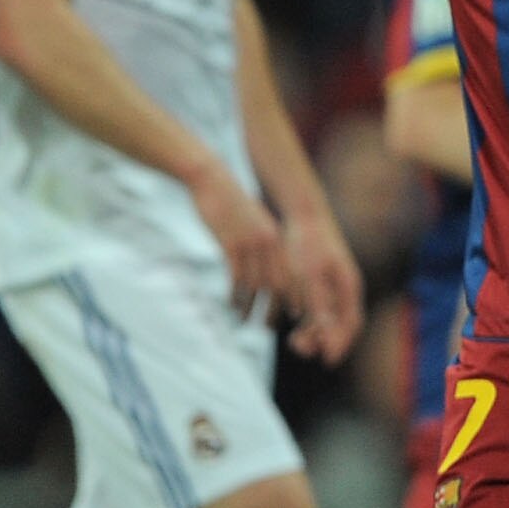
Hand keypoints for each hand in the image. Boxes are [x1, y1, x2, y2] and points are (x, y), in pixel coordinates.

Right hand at [189, 159, 286, 323]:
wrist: (212, 181)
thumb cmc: (231, 204)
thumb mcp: (254, 223)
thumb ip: (263, 243)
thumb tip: (266, 267)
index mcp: (277, 238)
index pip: (293, 274)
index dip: (296, 297)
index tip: (296, 316)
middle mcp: (269, 242)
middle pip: (278, 285)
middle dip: (275, 309)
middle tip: (268, 327)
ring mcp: (250, 244)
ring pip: (256, 286)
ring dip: (251, 308)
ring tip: (245, 321)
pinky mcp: (230, 244)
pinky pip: (236, 278)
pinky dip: (235, 296)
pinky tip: (232, 306)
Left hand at [280, 210, 364, 365]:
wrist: (303, 214)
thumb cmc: (308, 243)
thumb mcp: (311, 276)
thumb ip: (320, 307)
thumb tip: (327, 338)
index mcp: (348, 286)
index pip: (351, 325)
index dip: (340, 344)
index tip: (326, 361)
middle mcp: (344, 289)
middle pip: (340, 325)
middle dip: (323, 341)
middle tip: (299, 347)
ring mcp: (333, 285)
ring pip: (328, 320)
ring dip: (314, 333)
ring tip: (294, 341)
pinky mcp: (320, 281)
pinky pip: (318, 310)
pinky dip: (308, 322)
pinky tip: (293, 327)